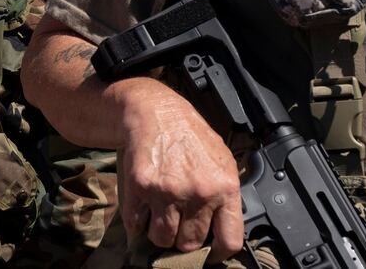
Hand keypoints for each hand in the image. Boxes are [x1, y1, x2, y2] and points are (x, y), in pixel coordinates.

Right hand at [118, 81, 242, 261]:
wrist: (154, 112)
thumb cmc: (188, 134)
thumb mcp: (221, 159)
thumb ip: (226, 194)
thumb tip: (224, 227)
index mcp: (224, 187)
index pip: (229, 241)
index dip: (218, 253)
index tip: (209, 252)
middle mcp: (198, 193)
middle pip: (190, 243)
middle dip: (182, 238)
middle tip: (178, 223)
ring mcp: (167, 192)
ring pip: (162, 239)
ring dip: (159, 232)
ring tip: (159, 215)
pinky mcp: (140, 188)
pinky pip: (136, 224)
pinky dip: (137, 222)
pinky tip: (142, 207)